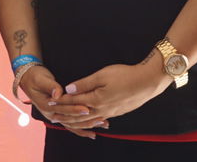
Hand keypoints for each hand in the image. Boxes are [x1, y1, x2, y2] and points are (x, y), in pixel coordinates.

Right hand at [15, 64, 105, 136]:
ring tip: (102, 124)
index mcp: (46, 106)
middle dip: (86, 120)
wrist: (28, 78)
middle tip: (101, 119)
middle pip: (71, 120)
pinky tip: (93, 133)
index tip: (87, 109)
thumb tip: (58, 93)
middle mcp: (51, 114)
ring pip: (73, 125)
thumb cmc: (35, 77)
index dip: (75, 109)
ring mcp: (55, 116)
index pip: (63, 109)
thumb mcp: (41, 79)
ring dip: (88, 126)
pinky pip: (72, 125)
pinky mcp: (60, 115)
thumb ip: (50, 86)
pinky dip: (82, 129)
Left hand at [54, 59, 168, 121]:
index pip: (73, 101)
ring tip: (65, 120)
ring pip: (88, 120)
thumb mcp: (102, 75)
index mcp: (96, 100)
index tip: (49, 100)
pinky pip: (98, 120)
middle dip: (64, 114)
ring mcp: (109, 113)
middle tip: (52, 115)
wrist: (147, 83)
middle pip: (78, 115)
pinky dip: (88, 122)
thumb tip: (69, 89)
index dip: (60, 100)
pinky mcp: (116, 113)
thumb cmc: (125, 75)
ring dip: (75, 120)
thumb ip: (84, 83)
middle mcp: (102, 110)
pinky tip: (87, 121)